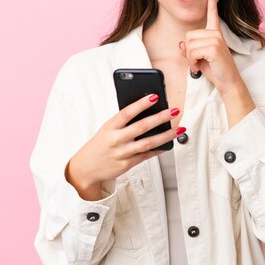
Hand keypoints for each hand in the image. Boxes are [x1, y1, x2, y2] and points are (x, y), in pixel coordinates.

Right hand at [66, 94, 183, 199]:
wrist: (85, 168)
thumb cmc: (99, 145)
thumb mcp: (106, 130)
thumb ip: (123, 123)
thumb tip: (147, 113)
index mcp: (109, 127)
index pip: (127, 112)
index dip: (141, 104)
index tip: (155, 96)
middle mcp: (116, 140)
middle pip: (142, 127)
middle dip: (161, 117)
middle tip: (174, 110)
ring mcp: (122, 153)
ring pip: (149, 143)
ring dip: (166, 135)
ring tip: (179, 128)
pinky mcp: (127, 164)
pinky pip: (146, 155)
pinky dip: (158, 149)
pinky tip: (168, 144)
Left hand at [179, 0, 255, 126]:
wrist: (228, 82)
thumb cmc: (216, 70)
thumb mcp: (199, 58)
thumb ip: (190, 49)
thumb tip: (181, 43)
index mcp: (215, 33)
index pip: (212, 12)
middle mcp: (216, 33)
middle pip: (189, 35)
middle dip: (189, 52)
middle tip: (198, 62)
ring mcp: (216, 39)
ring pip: (189, 44)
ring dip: (190, 58)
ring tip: (200, 64)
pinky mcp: (214, 47)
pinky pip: (192, 51)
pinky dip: (192, 62)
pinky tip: (201, 66)